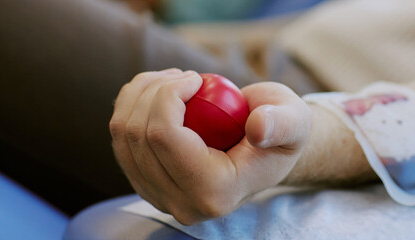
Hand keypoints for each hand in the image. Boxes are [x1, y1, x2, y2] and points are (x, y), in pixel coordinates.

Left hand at [109, 69, 310, 224]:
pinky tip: (159, 92)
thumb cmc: (282, 130)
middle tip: (187, 75)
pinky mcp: (144, 183)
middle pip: (138, 135)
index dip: (169, 95)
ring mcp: (158, 197)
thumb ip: (282, 124)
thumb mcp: (294, 122)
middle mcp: (181, 204)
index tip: (195, 76)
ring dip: (140, 94)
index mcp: (214, 194)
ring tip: (174, 80)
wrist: (267, 149)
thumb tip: (257, 128)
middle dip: (154, 90)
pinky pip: (120, 138)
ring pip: (122, 135)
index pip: (165, 138)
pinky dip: (132, 106)